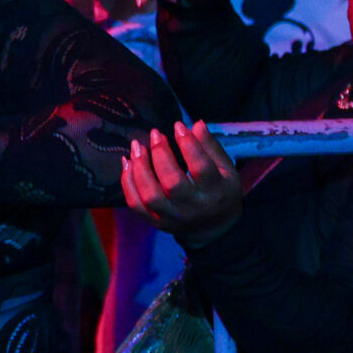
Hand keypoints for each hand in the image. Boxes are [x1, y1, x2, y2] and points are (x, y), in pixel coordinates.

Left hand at [120, 122, 242, 246]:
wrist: (213, 228)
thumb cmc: (219, 191)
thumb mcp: (225, 169)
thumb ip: (210, 146)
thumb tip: (195, 123)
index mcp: (216, 193)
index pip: (201, 168)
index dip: (189, 145)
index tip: (178, 126)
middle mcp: (193, 208)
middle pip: (173, 183)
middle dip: (161, 154)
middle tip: (156, 134)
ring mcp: (173, 218)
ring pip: (151, 196)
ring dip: (140, 168)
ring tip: (137, 146)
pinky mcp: (156, 221)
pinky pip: (136, 205)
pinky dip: (127, 183)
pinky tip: (128, 163)